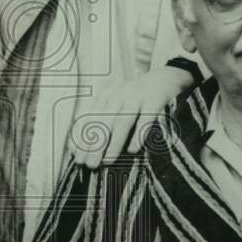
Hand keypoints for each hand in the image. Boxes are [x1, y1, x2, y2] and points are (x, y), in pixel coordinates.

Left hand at [69, 67, 194, 169]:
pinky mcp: (154, 100)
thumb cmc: (136, 97)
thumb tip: (85, 145)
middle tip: (90, 164)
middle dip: (95, 144)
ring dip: (114, 142)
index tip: (77, 158)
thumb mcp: (116, 103)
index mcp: (107, 96)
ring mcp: (137, 96)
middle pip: (104, 121)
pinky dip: (139, 133)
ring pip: (123, 121)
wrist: (164, 77)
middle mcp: (119, 95)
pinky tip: (133, 149)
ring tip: (107, 160)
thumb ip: (102, 119)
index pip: (90, 119)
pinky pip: (146, 118)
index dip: (83, 138)